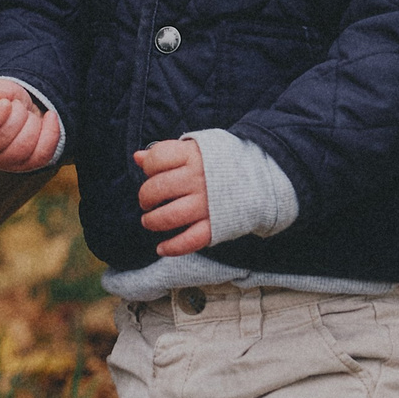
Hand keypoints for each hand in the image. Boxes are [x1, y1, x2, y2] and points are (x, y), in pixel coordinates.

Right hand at [0, 79, 63, 172]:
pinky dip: (50, 133)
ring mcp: (4, 161)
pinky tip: (50, 116)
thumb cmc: (2, 99)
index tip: (6, 103)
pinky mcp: (26, 164)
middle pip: (5, 139)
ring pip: (23, 148)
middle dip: (19, 114)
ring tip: (29, 113)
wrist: (19, 109)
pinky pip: (42, 155)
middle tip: (18, 105)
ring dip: (33, 123)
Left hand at [136, 137, 211, 256]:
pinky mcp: (216, 225)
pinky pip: (190, 240)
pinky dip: (173, 247)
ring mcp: (207, 204)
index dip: (148, 168)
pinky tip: (162, 248)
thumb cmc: (219, 162)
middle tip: (147, 201)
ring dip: (153, 222)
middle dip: (145, 197)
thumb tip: (138, 157)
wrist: (260, 177)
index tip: (152, 173)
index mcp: (193, 156)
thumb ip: (167, 152)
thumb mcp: (196, 149)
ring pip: (169, 216)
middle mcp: (199, 179)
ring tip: (150, 221)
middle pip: (157, 189)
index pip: (157, 160)